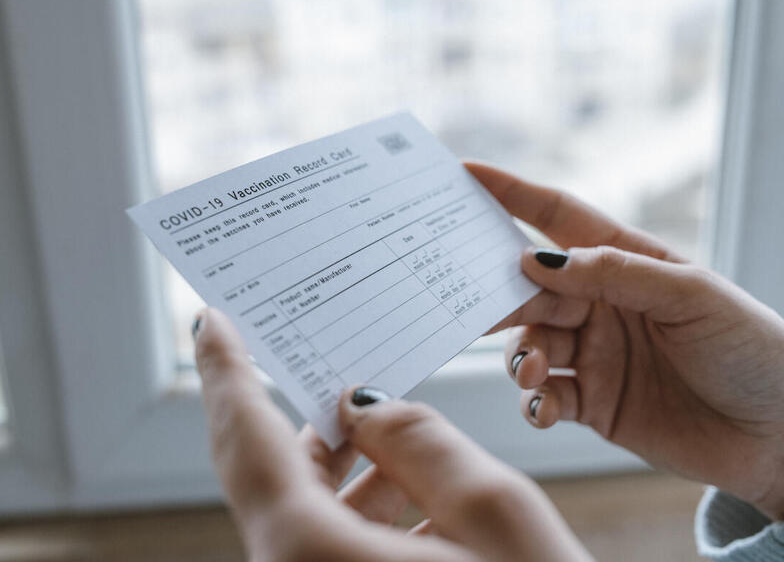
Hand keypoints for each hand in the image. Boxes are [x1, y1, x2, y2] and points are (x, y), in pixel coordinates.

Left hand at [193, 307, 590, 561]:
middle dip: (312, 421)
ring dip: (349, 470)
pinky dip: (363, 514)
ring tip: (393, 428)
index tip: (212, 319)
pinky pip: (328, 549)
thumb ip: (423, 443)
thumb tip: (366, 408)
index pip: (248, 442)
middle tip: (336, 365)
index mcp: (311, 557)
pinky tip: (414, 493)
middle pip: (278, 479)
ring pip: (307, 517)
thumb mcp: (498, 519)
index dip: (227, 371)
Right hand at [468, 162, 783, 520]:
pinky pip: (544, 396)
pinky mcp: (592, 402)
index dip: (510, 193)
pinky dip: (533, 402)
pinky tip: (544, 406)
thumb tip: (538, 259)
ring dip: (520, 355)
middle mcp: (601, 304)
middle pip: (530, 287)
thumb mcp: (692, 296)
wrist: (781, 437)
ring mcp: (594, 354)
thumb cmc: (752, 351)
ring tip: (535, 370)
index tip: (465, 175)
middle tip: (474, 303)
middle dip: (499, 292)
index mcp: (626, 262)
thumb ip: (615, 273)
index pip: (558, 218)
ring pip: (529, 343)